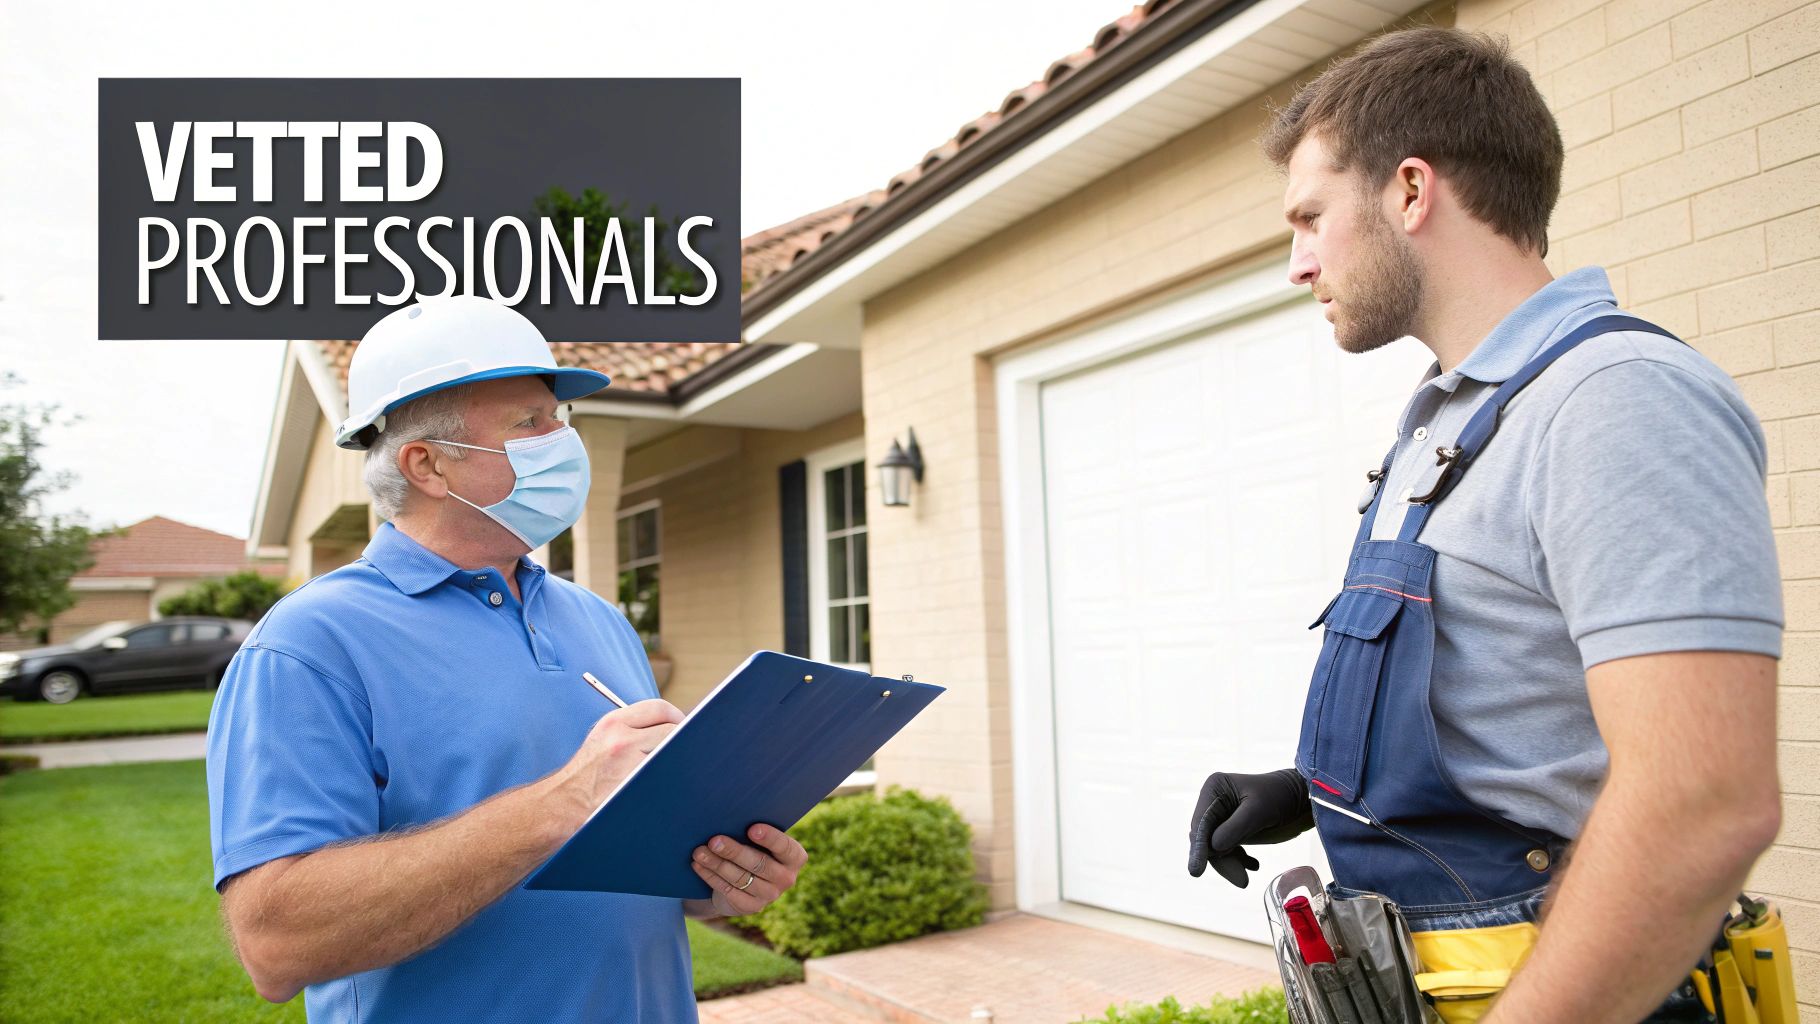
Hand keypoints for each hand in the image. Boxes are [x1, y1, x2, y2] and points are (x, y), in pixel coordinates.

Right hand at [549, 700, 684, 828]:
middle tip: (688, 752)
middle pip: (672, 731)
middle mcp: (621, 740)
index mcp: (613, 723)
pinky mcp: (635, 789)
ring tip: (679, 771)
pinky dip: (672, 782)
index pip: (659, 708)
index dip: (677, 717)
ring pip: (672, 756)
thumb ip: (631, 730)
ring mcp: (629, 766)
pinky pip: (665, 780)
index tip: (683, 728)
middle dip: (683, 741)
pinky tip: (670, 789)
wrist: (559, 807)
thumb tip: (671, 728)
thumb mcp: (601, 741)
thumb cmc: (582, 778)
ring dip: (680, 762)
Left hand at [691, 823, 806, 916]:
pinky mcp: (751, 907)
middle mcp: (786, 878)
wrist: (747, 882)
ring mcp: (770, 895)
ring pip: (740, 878)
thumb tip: (730, 815)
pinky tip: (698, 866)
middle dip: (734, 851)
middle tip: (714, 841)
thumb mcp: (761, 841)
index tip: (751, 829)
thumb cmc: (755, 848)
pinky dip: (711, 877)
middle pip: (758, 863)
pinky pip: (729, 891)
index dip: (769, 838)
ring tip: (699, 852)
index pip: (784, 847)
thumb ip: (755, 832)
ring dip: (716, 864)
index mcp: (795, 857)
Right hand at [1187, 768, 1313, 887]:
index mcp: (1214, 788)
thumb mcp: (1258, 811)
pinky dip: (1238, 859)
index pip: (1200, 823)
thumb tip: (1213, 848)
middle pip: (1205, 837)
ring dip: (1230, 862)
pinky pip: (1227, 848)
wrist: (1300, 796)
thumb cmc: (1280, 796)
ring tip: (1246, 878)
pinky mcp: (1230, 826)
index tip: (1197, 871)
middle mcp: (1213, 800)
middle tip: (1242, 881)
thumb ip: (1234, 829)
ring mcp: (1221, 814)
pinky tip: (1254, 865)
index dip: (1199, 848)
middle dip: (1221, 860)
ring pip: (1215, 846)